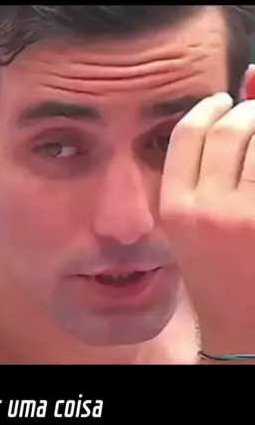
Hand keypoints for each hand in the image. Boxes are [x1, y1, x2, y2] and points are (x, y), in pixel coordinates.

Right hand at [160, 93, 254, 360]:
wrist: (243, 333)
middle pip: (231, 128)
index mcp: (177, 209)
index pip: (190, 132)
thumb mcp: (190, 225)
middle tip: (254, 118)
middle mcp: (212, 210)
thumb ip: (202, 167)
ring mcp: (250, 216)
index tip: (223, 102)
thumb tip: (244, 91)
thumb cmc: (219, 275)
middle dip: (249, 112)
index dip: (211, 107)